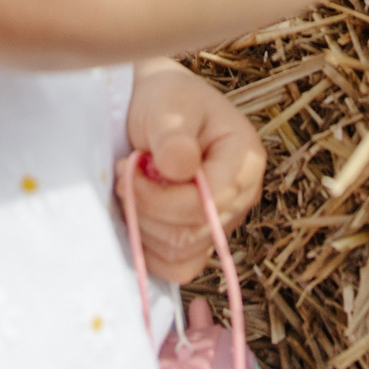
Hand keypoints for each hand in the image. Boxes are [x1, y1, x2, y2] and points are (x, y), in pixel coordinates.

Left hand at [123, 58, 264, 281]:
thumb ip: (174, 137)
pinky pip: (177, 268)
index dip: (162, 197)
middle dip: (148, 209)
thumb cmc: (164, 100)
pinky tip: (138, 216)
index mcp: (245, 159)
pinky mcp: (201, 241)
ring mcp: (223, 223)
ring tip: (130, 189)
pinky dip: (149, 249)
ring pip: (182, 253)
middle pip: (194, 232)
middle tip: (123, 176)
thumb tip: (182, 169)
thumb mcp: (167, 106)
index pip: (210, 202)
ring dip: (143, 226)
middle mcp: (242, 196)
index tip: (128, 169)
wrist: (153, 109)